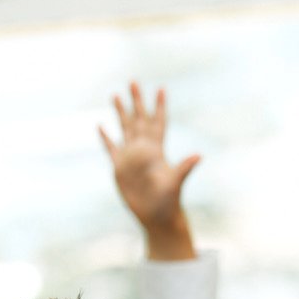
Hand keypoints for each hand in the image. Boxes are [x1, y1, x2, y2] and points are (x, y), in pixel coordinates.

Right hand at [99, 82, 198, 259]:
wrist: (156, 217)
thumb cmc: (169, 202)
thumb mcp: (176, 183)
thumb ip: (185, 168)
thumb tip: (199, 156)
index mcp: (157, 150)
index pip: (158, 123)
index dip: (159, 106)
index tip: (161, 88)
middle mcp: (144, 150)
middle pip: (140, 119)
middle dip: (137, 101)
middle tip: (133, 81)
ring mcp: (131, 158)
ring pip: (125, 129)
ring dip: (121, 113)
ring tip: (115, 95)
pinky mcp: (120, 169)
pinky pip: (111, 148)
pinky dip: (106, 138)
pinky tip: (100, 126)